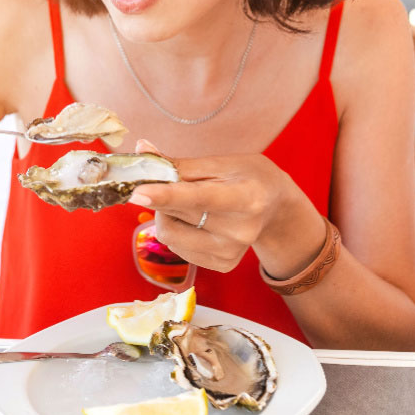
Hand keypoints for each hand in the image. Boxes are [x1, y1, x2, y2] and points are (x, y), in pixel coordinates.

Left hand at [128, 139, 307, 272]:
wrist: (276, 208)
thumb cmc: (248, 177)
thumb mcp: (221, 163)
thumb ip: (178, 163)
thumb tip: (141, 149)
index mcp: (245, 198)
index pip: (198, 198)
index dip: (165, 195)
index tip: (137, 192)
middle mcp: (240, 231)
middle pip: (176, 215)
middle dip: (160, 196)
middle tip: (167, 182)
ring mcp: (231, 252)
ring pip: (169, 235)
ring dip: (167, 215)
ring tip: (189, 203)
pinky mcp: (222, 265)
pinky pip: (177, 248)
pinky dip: (177, 231)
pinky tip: (196, 221)